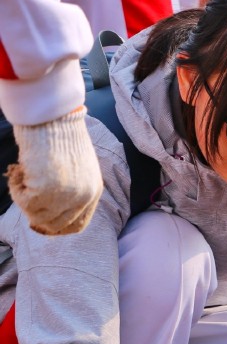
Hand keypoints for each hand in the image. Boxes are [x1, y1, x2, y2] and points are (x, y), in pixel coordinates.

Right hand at [9, 107, 102, 234]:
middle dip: (35, 213)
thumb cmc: (59, 136)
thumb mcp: (75, 168)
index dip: (55, 227)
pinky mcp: (46, 190)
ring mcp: (67, 196)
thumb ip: (70, 190)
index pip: (77, 225)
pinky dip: (15, 188)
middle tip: (23, 194)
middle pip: (55, 225)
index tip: (37, 221)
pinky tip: (18, 169)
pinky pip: (23, 202)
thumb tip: (47, 212)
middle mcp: (84, 197)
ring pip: (36, 216)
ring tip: (22, 175)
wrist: (52, 117)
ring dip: (23, 198)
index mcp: (93, 192)